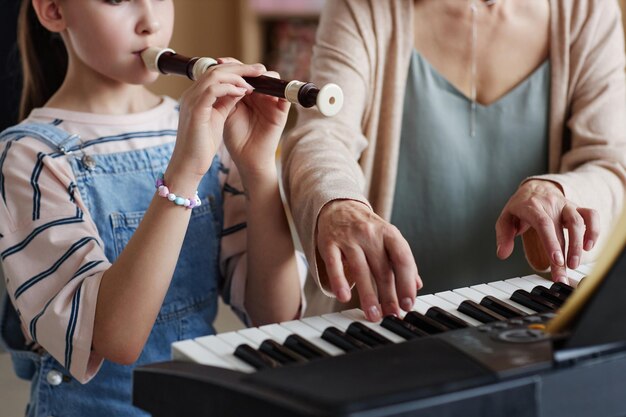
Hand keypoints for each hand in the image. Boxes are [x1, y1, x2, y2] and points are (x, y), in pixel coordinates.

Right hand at [169, 61, 265, 182]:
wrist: (188, 164)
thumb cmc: (202, 145)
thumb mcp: (217, 118)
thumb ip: (225, 103)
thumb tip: (239, 90)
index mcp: (195, 96)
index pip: (215, 72)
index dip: (235, 70)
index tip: (254, 72)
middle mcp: (191, 94)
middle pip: (216, 69)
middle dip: (240, 68)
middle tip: (260, 69)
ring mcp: (191, 100)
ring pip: (215, 75)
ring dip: (237, 76)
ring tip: (254, 81)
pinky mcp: (195, 110)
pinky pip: (213, 90)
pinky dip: (230, 88)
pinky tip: (244, 92)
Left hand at [220, 58, 290, 181]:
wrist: (247, 159)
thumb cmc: (236, 138)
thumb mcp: (226, 111)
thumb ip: (225, 94)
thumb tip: (215, 71)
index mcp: (245, 94)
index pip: (241, 72)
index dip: (231, 65)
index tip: (216, 62)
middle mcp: (259, 95)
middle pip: (256, 72)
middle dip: (244, 67)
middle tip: (231, 66)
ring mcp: (271, 102)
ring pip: (271, 78)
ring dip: (260, 75)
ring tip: (245, 79)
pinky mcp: (281, 110)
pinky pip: (283, 94)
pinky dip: (275, 89)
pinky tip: (260, 90)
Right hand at [316, 200, 421, 320]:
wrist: (337, 206)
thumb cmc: (366, 228)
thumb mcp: (387, 238)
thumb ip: (401, 261)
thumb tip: (416, 286)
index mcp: (388, 233)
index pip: (402, 259)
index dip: (407, 283)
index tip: (408, 304)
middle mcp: (370, 234)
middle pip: (382, 269)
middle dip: (388, 295)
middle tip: (392, 315)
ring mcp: (348, 238)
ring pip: (360, 269)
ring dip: (368, 295)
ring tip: (373, 314)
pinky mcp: (329, 243)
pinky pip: (334, 264)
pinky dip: (339, 281)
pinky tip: (344, 297)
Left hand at [495, 180, 598, 281]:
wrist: (535, 187)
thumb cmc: (520, 206)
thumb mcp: (505, 219)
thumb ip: (503, 236)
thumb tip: (502, 254)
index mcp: (532, 207)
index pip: (543, 224)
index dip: (551, 242)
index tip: (556, 260)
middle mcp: (550, 205)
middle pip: (560, 230)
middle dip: (563, 255)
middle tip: (561, 276)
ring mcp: (565, 206)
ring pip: (578, 222)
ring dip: (578, 245)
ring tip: (573, 264)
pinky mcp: (576, 208)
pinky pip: (591, 216)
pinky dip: (593, 230)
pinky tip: (588, 246)